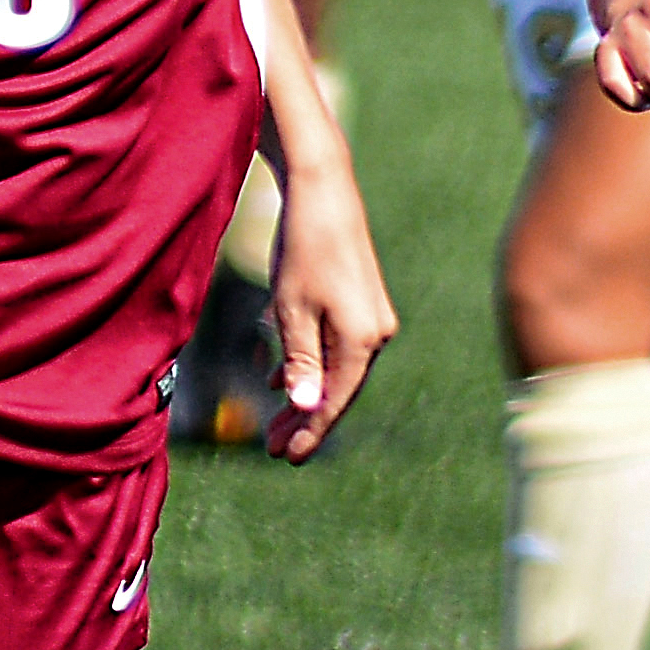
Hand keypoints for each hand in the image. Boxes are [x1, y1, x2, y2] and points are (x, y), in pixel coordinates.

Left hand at [256, 151, 394, 460]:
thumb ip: (300, 361)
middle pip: (338, 389)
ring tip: (274, 421)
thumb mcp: (292, 309)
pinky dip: (307, 363)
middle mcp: (375, 332)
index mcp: (362, 339)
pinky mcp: (361, 302)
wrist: (323, 191)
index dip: (310, 432)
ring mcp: (371, 317)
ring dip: (303, 393)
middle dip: (304, 419)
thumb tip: (307, 407)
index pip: (334, 400)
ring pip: (334, 369)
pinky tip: (278, 378)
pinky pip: (334, 346)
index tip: (286, 458)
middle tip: (274, 448)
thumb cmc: (304, 248)